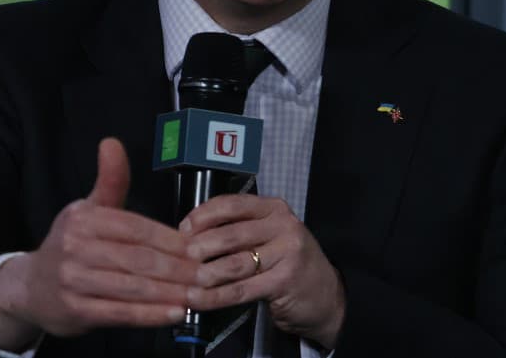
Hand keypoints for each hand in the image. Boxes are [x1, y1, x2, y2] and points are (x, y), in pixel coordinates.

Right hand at [0, 138, 199, 349]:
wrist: (30, 287)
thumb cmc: (70, 246)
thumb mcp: (87, 209)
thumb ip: (110, 180)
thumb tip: (112, 143)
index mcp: (83, 220)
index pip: (135, 227)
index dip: (169, 239)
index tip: (197, 247)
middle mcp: (75, 248)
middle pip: (137, 258)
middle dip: (176, 268)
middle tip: (205, 274)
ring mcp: (73, 282)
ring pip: (131, 287)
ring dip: (168, 293)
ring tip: (197, 295)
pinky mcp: (76, 311)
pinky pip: (119, 313)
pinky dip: (149, 315)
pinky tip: (173, 313)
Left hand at [181, 194, 345, 348]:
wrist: (325, 293)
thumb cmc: (288, 262)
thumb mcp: (268, 236)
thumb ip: (238, 230)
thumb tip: (191, 234)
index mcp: (274, 208)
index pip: (232, 204)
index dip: (203, 215)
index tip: (182, 229)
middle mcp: (283, 226)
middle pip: (231, 234)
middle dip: (200, 247)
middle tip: (180, 259)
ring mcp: (287, 253)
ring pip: (235, 263)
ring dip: (205, 274)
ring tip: (185, 282)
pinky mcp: (284, 281)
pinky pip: (242, 289)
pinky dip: (216, 297)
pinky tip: (199, 300)